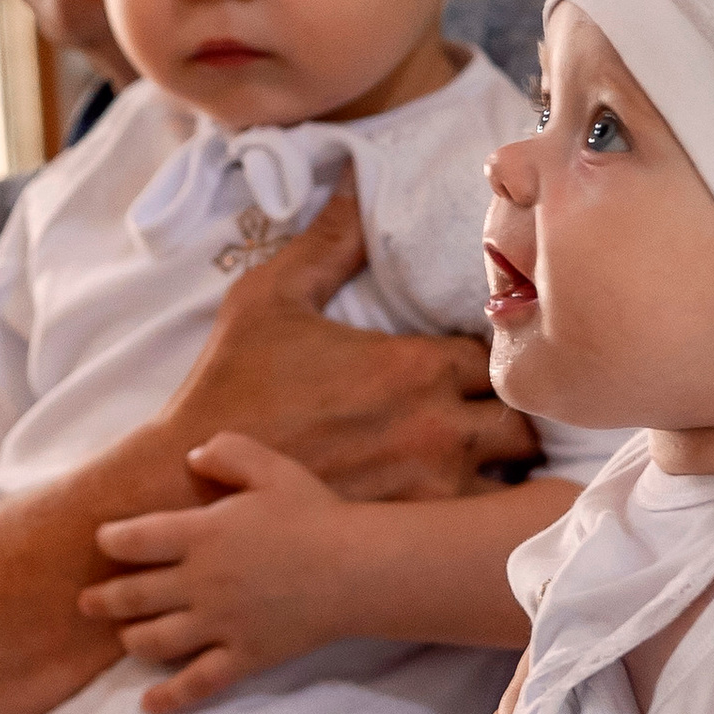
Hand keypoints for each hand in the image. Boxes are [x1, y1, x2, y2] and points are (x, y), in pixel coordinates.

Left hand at [85, 432, 363, 712]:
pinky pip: (198, 683)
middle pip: (133, 596)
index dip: (112, 541)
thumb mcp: (271, 467)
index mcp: (201, 535)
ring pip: (155, 641)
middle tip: (88, 602)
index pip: (134, 540)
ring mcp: (220, 624)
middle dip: (103, 600)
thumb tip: (192, 455)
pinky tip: (149, 704)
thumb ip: (228, 452)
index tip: (106, 542)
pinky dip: (170, 697)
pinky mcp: (243, 656)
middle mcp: (200, 583)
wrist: (356, 569)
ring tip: (124, 638)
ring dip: (131, 640)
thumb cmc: (315, 514)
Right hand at [168, 178, 535, 499]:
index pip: (496, 354)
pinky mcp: (411, 534)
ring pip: (512, 479)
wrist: (189, 484)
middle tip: (485, 415)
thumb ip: (328, 242)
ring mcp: (431, 489)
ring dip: (502, 467)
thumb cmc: (231, 387)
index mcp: (415, 366)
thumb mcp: (271, 297)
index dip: (488, 358)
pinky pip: (478, 528)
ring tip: (479, 462)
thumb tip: (354, 179)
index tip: (466, 365)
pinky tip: (454, 507)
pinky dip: (478, 517)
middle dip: (511, 415)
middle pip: (524, 420)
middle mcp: (438, 428)